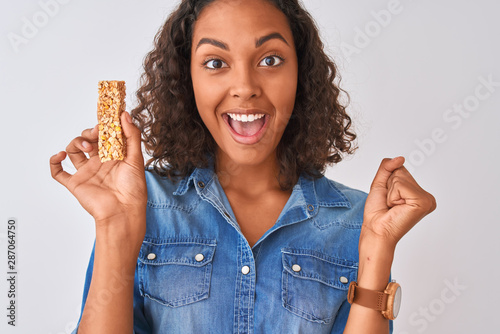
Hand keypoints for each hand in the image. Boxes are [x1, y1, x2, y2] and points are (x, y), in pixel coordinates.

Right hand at [49, 112, 146, 230]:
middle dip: (89, 133)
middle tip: (96, 134)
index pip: (104, 135)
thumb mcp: (136, 158)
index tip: (104, 118)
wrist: (123, 212)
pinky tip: (60, 155)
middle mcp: (99, 162)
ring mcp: (86, 172)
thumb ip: (132, 136)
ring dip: (75, 143)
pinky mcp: (76, 183)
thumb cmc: (133, 188)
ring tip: (85, 146)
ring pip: (73, 151)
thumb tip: (124, 114)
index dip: (102, 126)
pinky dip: (54, 161)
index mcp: (114, 156)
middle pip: (87, 140)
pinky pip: (58, 172)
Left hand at [362, 157, 435, 247]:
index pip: (401, 170)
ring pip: (400, 177)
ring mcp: (427, 200)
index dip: (388, 183)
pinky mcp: (423, 202)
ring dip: (390, 192)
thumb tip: (400, 158)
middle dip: (389, 186)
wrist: (376, 230)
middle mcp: (427, 197)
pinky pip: (400, 185)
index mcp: (419, 193)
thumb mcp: (380, 184)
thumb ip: (387, 167)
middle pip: (401, 172)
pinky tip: (396, 208)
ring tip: (393, 206)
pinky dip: (392, 195)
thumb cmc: (378, 212)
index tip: (390, 200)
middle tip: (390, 204)